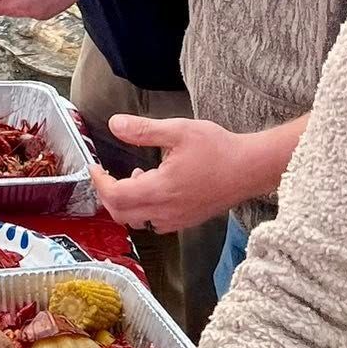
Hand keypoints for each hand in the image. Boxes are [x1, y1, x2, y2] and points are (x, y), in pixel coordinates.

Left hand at [91, 115, 260, 232]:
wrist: (251, 169)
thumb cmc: (219, 149)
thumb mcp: (178, 130)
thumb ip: (143, 129)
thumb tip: (115, 124)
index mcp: (161, 189)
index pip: (116, 196)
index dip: (99, 182)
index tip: (95, 167)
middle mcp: (166, 211)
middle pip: (122, 214)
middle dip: (109, 195)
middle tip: (107, 174)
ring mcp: (177, 220)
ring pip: (138, 221)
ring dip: (127, 203)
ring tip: (136, 176)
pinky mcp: (187, 221)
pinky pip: (155, 223)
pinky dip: (145, 210)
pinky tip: (155, 187)